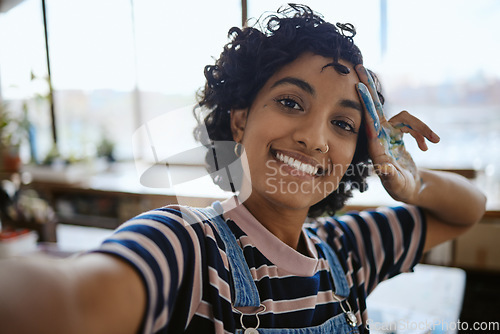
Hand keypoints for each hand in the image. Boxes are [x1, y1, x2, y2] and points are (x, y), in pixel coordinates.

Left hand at [355, 64, 439, 202]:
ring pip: (405, 118)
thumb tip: (383, 168)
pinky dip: (423, 133)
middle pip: (374, 108)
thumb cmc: (401, 189)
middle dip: (368, 89)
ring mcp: (389, 134)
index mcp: (376, 147)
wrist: (410, 189)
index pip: (369, 121)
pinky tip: (427, 146)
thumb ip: (390, 176)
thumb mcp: (397, 185)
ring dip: (421, 127)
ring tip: (434, 141)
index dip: (365, 104)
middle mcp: (380, 137)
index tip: (358, 87)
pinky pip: (412, 125)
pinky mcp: (399, 134)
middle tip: (359, 67)